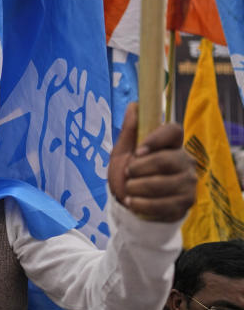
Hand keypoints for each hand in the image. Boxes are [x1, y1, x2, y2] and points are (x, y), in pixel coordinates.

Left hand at [107, 103, 196, 221]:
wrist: (130, 204)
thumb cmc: (128, 175)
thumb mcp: (122, 153)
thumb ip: (129, 131)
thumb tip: (134, 105)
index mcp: (171, 144)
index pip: (174, 130)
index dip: (156, 139)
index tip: (138, 151)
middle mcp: (185, 161)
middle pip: (166, 160)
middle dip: (140, 169)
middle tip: (129, 174)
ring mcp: (188, 182)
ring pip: (163, 184)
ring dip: (137, 188)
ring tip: (130, 190)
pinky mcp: (186, 203)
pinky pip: (163, 204)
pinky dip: (142, 204)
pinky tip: (133, 203)